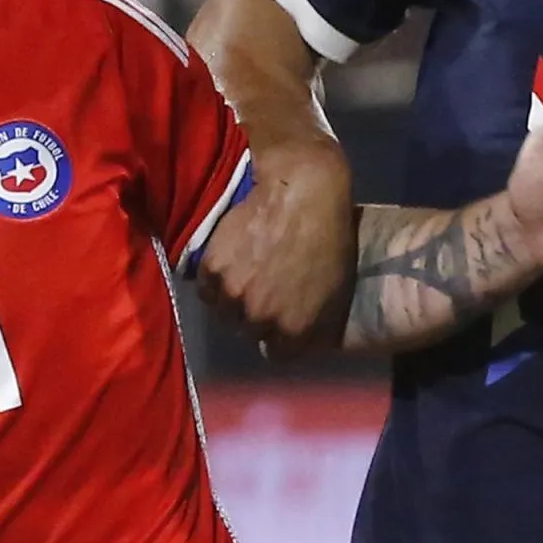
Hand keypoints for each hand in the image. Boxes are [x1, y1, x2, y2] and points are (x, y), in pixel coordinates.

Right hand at [198, 139, 354, 354]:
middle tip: (261, 283)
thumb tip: (296, 337)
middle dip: (252, 312)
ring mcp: (233, 296)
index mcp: (295, 330)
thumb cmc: (330, 234)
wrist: (301, 189)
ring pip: (222, 310)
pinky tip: (229, 254)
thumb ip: (313, 321)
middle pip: (246, 330)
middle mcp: (260, 319)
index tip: (278, 312)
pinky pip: (206, 285)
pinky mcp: (212, 270)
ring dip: (230, 295)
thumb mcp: (335, 287)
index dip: (277, 332)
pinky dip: (215, 274)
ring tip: (243, 268)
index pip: (276, 353)